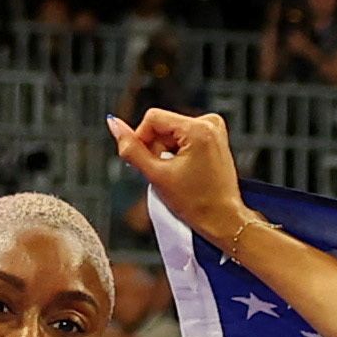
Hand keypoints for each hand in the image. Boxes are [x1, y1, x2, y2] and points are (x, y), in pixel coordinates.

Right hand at [109, 107, 252, 243]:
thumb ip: (131, 149)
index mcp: (199, 128)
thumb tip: (114, 125)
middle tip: (161, 173)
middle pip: (162, 124)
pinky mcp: (213, 137)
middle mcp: (209, 123)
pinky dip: (176, 152)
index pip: (152, 118)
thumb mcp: (157, 175)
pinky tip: (183, 171)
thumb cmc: (198, 203)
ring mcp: (213, 129)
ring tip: (175, 174)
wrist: (223, 218)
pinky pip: (183, 136)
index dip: (141, 139)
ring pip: (170, 132)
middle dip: (155, 148)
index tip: (145, 163)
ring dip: (165, 152)